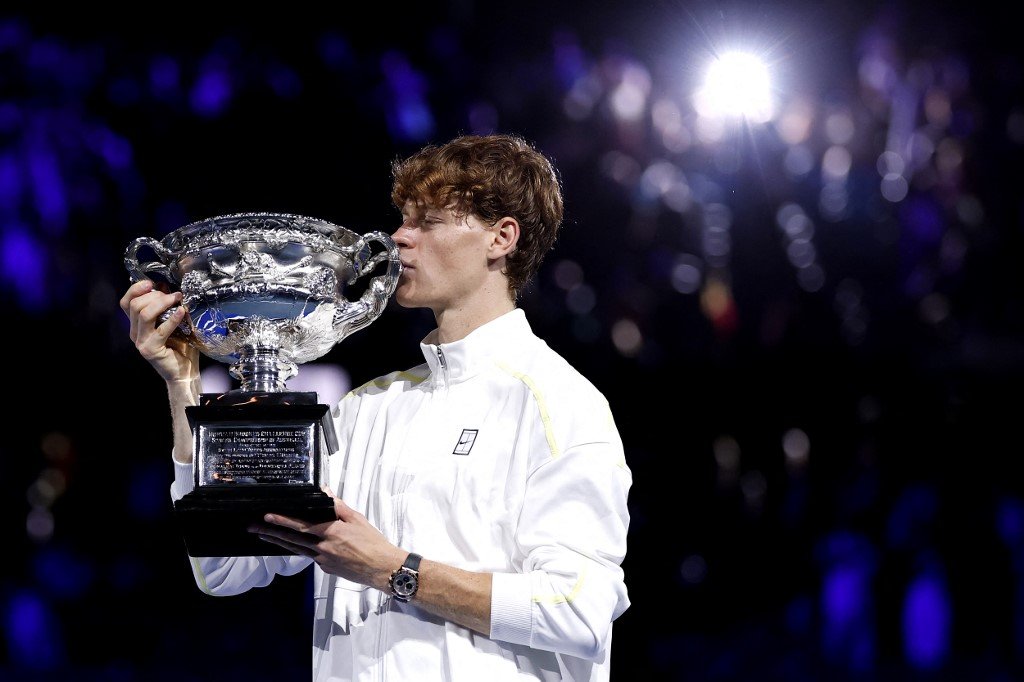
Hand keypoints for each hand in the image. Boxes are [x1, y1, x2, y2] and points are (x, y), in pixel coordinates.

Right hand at [119, 279, 198, 382]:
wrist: (184, 372)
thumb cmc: (181, 347)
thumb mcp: (172, 323)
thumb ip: (167, 309)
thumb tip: (170, 289)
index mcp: (136, 325)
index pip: (126, 302)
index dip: (135, 289)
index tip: (151, 283)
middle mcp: (134, 332)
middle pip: (135, 305)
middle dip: (154, 295)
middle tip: (172, 295)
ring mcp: (141, 342)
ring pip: (144, 314)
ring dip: (162, 303)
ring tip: (177, 299)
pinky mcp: (151, 350)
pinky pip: (160, 330)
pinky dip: (172, 318)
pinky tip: (182, 311)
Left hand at [249, 498, 404, 590]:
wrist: (382, 568)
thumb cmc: (373, 542)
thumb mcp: (358, 519)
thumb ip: (339, 506)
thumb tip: (325, 492)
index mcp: (332, 532)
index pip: (302, 524)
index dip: (283, 520)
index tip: (267, 515)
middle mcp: (323, 548)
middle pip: (293, 538)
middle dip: (271, 532)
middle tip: (254, 527)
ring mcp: (323, 560)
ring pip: (296, 549)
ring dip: (278, 542)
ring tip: (263, 536)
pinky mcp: (326, 569)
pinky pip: (310, 556)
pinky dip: (300, 549)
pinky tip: (293, 545)